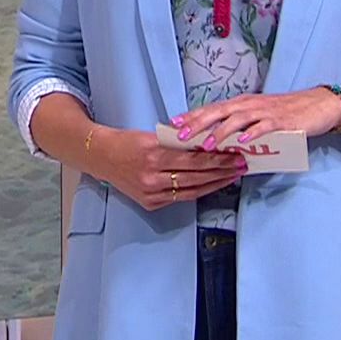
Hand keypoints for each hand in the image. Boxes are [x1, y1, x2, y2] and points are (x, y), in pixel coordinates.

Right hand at [90, 125, 247, 211]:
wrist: (100, 157)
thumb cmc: (126, 142)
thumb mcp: (151, 136)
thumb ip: (177, 142)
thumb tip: (206, 144)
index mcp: (153, 155)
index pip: (193, 160)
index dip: (217, 160)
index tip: (234, 156)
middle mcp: (152, 177)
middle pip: (196, 177)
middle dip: (222, 172)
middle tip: (240, 166)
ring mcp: (151, 193)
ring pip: (192, 190)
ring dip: (215, 184)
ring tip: (231, 177)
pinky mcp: (150, 203)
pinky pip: (181, 198)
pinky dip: (198, 191)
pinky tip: (211, 186)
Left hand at [170, 88, 340, 150]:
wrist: (318, 106)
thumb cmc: (286, 114)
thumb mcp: (258, 118)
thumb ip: (240, 128)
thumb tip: (217, 144)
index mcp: (241, 104)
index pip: (211, 109)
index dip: (191, 116)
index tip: (172, 124)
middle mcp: (249, 104)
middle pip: (218, 112)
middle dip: (197, 124)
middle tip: (180, 135)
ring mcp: (265, 112)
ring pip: (237, 119)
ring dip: (220, 132)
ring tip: (205, 144)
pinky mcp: (282, 121)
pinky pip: (264, 126)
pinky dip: (252, 133)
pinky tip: (242, 142)